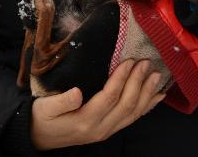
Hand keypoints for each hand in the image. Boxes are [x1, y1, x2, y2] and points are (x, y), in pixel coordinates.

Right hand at [30, 59, 164, 150]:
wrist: (39, 138)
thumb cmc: (43, 118)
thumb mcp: (45, 108)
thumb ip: (61, 102)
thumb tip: (77, 93)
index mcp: (85, 121)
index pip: (109, 98)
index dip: (121, 79)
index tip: (129, 61)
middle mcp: (100, 128)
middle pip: (126, 105)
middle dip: (138, 82)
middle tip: (146, 63)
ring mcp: (107, 130)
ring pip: (133, 113)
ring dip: (146, 93)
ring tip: (157, 76)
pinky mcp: (110, 129)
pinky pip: (132, 118)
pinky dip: (147, 106)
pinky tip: (158, 95)